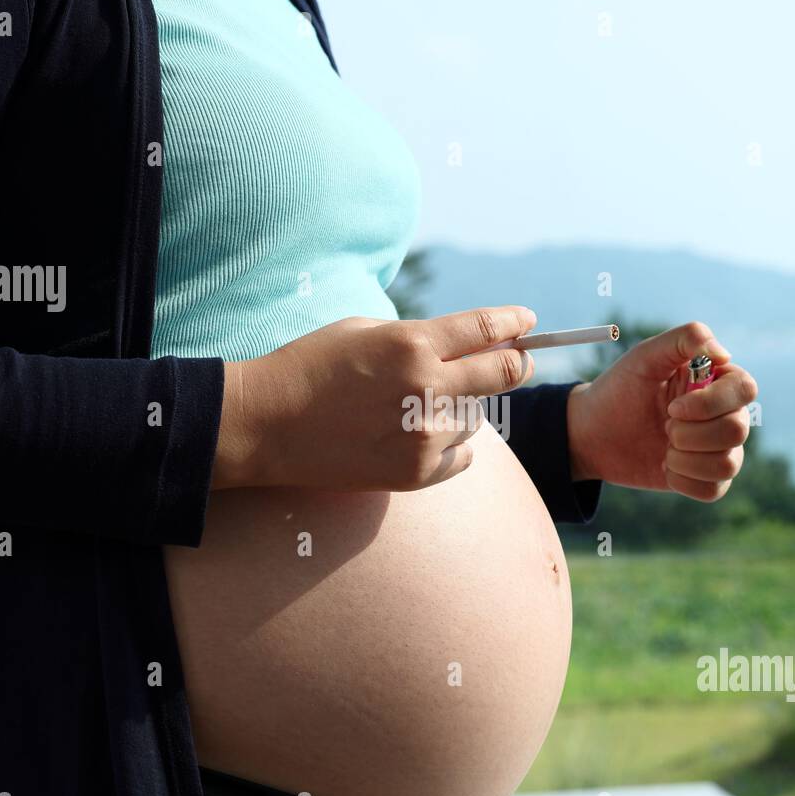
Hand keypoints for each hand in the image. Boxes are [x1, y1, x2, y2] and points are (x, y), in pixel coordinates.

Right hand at [211, 307, 537, 491]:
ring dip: (462, 409)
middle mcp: (426, 388)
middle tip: (520, 361)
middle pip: (504, 374)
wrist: (266, 426)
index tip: (528, 322)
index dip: (514, 323)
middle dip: (517, 363)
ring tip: (420, 408)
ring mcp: (423, 435)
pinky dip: (451, 447)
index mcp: (412, 343)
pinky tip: (420, 437)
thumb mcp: (363, 331)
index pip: (487, 329)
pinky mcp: (415, 473)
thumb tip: (463, 343)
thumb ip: (417, 336)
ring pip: (476, 418)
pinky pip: (461, 457)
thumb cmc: (310, 368)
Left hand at [566, 321, 756, 500]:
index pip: (745, 390)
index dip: (711, 403)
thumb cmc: (620, 389)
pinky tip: (665, 467)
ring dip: (685, 459)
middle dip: (691, 434)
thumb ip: (682, 340)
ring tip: (664, 448)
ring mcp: (717, 448)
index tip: (672, 407)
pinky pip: (713, 490)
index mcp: (717, 381)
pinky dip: (683, 481)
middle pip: (738, 430)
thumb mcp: (644, 357)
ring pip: (729, 464)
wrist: (593, 433)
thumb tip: (723, 352)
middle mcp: (724, 414)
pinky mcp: (705, 478)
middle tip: (663, 425)